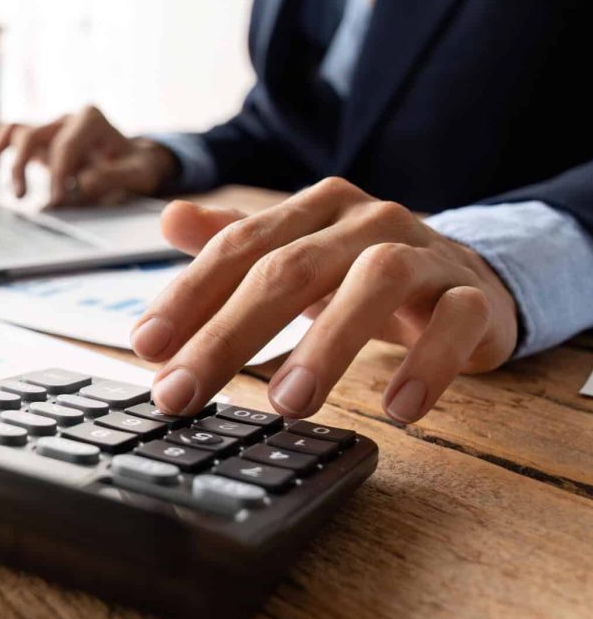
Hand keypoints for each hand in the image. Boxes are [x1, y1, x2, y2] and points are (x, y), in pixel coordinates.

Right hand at [0, 105, 178, 204]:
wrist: (135, 162)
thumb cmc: (137, 168)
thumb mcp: (138, 174)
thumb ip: (113, 177)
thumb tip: (80, 184)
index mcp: (92, 120)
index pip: (67, 145)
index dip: (58, 174)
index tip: (56, 201)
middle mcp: (67, 119)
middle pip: (35, 135)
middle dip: (25, 166)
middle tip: (22, 198)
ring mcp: (51, 128)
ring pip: (16, 131)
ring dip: (2, 156)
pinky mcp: (40, 142)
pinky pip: (10, 137)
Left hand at [130, 178, 518, 423]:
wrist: (469, 276)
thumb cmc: (361, 271)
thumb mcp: (297, 251)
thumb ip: (235, 240)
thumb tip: (169, 218)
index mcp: (313, 209)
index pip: (239, 246)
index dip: (189, 295)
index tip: (146, 347)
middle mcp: (365, 221)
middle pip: (291, 268)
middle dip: (230, 334)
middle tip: (183, 393)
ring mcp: (423, 254)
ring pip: (374, 284)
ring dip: (327, 345)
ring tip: (287, 405)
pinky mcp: (472, 295)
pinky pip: (454, 322)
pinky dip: (426, 364)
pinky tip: (398, 409)